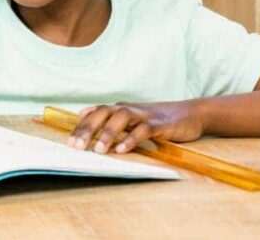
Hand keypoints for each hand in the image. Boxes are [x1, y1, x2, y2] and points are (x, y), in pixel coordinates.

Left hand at [69, 101, 205, 153]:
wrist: (190, 114)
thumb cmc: (156, 119)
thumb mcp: (131, 119)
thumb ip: (110, 119)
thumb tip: (84, 116)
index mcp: (119, 109)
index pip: (94, 114)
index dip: (80, 126)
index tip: (69, 142)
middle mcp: (128, 109)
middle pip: (103, 113)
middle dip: (88, 129)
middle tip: (76, 146)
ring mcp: (144, 115)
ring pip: (121, 119)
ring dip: (108, 133)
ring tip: (98, 150)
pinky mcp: (160, 125)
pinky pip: (144, 130)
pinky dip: (132, 139)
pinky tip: (122, 149)